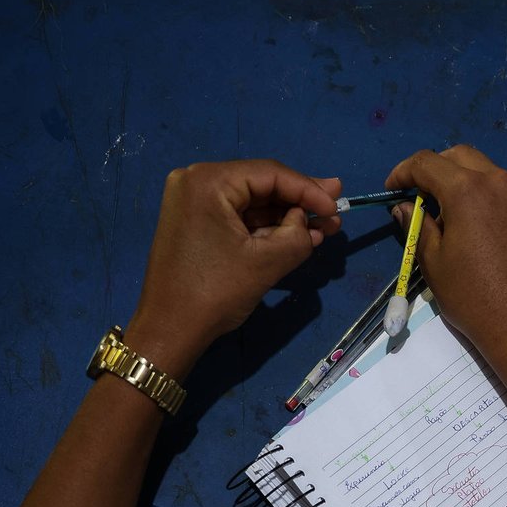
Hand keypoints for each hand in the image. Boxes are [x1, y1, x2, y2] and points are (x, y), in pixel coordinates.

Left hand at [125, 160, 341, 377]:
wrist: (169, 331)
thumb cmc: (215, 292)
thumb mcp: (266, 262)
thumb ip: (299, 234)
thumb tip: (313, 221)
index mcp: (208, 181)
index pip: (270, 174)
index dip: (309, 189)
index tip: (338, 205)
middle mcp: (196, 182)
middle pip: (261, 185)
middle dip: (300, 201)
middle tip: (336, 208)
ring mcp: (193, 203)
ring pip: (252, 203)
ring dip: (287, 217)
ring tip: (324, 228)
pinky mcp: (196, 224)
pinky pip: (239, 218)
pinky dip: (266, 228)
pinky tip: (298, 236)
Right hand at [385, 146, 506, 359]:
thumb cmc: (472, 297)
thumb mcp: (433, 262)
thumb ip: (417, 225)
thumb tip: (405, 207)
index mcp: (468, 190)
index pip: (427, 163)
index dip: (403, 171)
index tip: (392, 188)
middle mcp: (499, 182)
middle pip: (459, 157)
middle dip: (434, 169)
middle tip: (419, 195)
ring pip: (486, 171)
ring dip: (462, 181)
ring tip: (449, 214)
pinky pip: (506, 191)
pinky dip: (486, 196)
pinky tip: (479, 226)